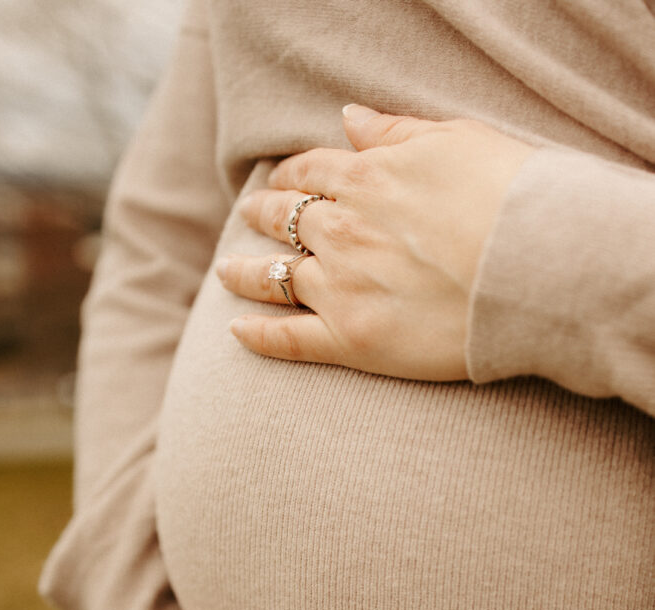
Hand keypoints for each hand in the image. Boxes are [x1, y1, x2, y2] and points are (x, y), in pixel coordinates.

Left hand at [217, 105, 533, 380]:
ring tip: (225, 272)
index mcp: (365, 179)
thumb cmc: (508, 198)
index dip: (292, 174)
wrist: (535, 270)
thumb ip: (395, 131)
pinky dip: (257, 337)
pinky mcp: (350, 340)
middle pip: (283, 220)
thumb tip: (348, 118)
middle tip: (248, 216)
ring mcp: (340, 287)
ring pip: (272, 278)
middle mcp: (342, 231)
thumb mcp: (455, 139)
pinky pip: (287, 339)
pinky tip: (236, 333)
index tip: (282, 179)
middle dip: (262, 215)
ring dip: (243, 273)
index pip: (310, 171)